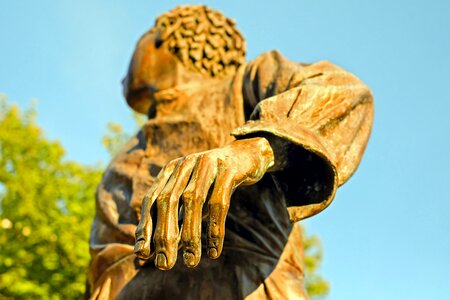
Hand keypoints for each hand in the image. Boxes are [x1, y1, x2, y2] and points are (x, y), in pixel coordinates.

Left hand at [134, 137, 274, 269]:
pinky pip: (220, 202)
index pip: (152, 198)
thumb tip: (159, 248)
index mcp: (172, 170)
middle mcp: (186, 164)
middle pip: (169, 200)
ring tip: (191, 262)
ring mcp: (207, 164)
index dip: (145, 225)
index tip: (142, 254)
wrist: (248, 154)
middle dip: (164, 235)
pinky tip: (214, 252)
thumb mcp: (194, 195)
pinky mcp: (229, 169)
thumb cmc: (215, 182)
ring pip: (194, 201)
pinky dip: (215, 229)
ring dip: (190, 235)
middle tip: (164, 264)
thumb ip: (178, 215)